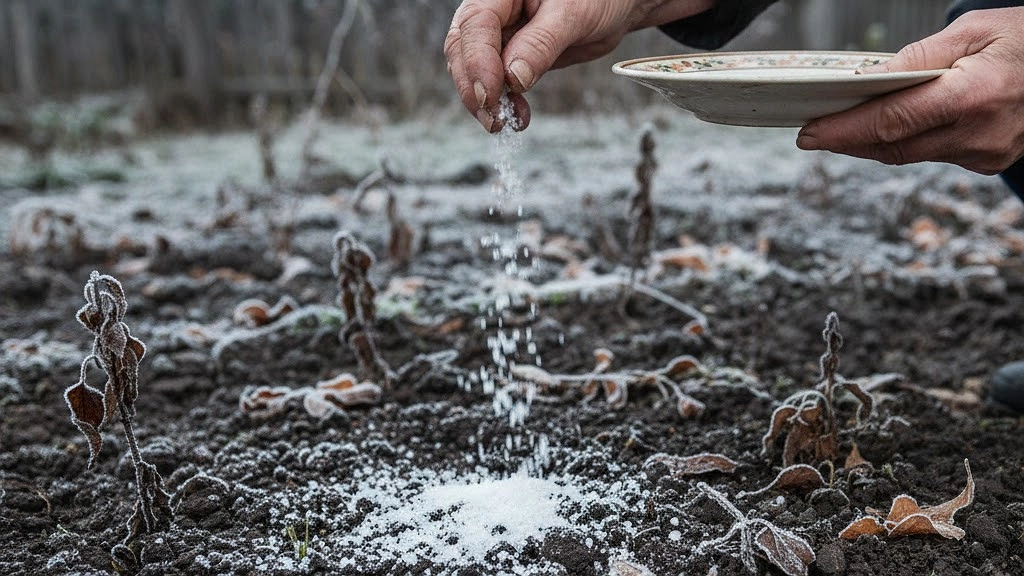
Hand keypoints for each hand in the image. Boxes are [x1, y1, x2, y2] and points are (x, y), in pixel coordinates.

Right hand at [445, 0, 715, 131]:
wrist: (618, 4)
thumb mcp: (573, 14)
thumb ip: (541, 43)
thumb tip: (513, 77)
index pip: (476, 26)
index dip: (477, 63)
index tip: (490, 95)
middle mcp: (495, 11)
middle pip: (464, 49)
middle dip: (473, 87)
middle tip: (492, 119)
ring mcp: (501, 34)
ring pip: (475, 69)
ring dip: (487, 100)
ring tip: (504, 122)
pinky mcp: (513, 56)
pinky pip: (498, 81)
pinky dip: (504, 101)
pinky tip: (518, 116)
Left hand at [797, 8, 1023, 175]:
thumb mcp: (977, 30)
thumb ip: (921, 57)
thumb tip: (871, 78)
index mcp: (975, 96)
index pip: (892, 121)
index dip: (845, 130)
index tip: (810, 133)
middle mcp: (980, 134)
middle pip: (894, 146)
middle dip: (848, 140)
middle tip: (813, 133)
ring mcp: (986, 154)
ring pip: (911, 154)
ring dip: (874, 142)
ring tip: (843, 126)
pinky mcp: (988, 162)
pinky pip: (933, 154)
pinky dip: (908, 141)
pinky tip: (891, 127)